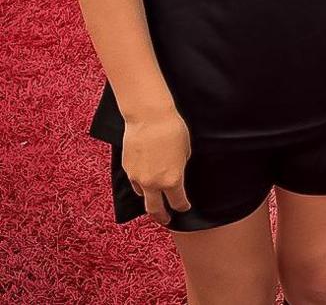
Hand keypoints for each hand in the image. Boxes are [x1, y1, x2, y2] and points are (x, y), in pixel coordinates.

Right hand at [121, 108, 190, 224]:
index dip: (183, 207)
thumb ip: (180, 168)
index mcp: (172, 180)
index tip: (185, 208)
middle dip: (162, 217)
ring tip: (156, 199)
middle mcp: (153, 183)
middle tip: (167, 220)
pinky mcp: (127, 169)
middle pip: (156, 209)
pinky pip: (135, 182)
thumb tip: (176, 175)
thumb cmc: (172, 131)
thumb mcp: (185, 152)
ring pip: (143, 196)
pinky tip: (145, 182)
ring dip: (150, 198)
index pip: (177, 202)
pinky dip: (141, 185)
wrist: (149, 118)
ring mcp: (137, 177)